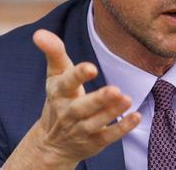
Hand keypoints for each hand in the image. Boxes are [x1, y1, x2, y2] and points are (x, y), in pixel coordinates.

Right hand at [3, 29, 140, 169]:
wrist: (52, 143)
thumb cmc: (59, 99)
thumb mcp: (55, 75)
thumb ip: (53, 52)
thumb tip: (39, 32)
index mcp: (59, 92)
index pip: (66, 83)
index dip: (78, 75)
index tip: (91, 67)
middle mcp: (68, 112)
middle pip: (81, 107)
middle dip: (98, 100)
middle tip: (115, 89)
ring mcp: (81, 129)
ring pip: (96, 122)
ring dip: (112, 112)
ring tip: (127, 99)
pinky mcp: (95, 141)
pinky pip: (108, 136)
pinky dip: (122, 128)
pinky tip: (136, 117)